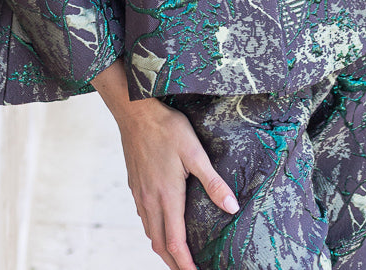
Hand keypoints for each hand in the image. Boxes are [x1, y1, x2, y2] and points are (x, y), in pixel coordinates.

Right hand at [91, 60, 239, 269]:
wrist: (134, 110)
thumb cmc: (166, 128)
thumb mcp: (194, 151)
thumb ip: (212, 182)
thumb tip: (231, 207)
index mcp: (166, 196)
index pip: (175, 243)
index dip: (185, 264)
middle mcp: (150, 200)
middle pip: (160, 244)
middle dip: (174, 263)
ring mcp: (139, 194)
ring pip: (150, 232)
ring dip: (163, 249)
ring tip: (177, 255)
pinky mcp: (135, 184)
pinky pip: (144, 218)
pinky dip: (154, 231)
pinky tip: (162, 225)